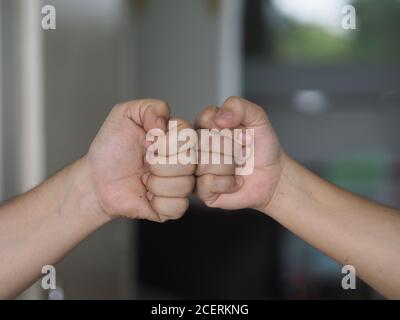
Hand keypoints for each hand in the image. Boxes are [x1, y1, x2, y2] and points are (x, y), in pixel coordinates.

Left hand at [86, 99, 194, 221]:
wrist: (97, 180)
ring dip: (156, 183)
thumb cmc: (111, 149)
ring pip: (185, 185)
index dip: (167, 142)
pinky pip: (178, 206)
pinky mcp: (173, 207)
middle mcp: (184, 160)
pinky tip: (148, 195)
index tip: (148, 142)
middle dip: (159, 163)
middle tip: (144, 162)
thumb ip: (150, 107)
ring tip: (144, 178)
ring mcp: (180, 184)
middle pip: (190, 162)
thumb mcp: (124, 115)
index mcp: (178, 138)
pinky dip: (157, 202)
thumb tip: (166, 123)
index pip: (191, 136)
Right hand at [194, 96, 285, 211]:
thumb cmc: (261, 146)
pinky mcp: (201, 190)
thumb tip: (220, 117)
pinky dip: (228, 183)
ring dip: (229, 166)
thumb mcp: (257, 119)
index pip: (205, 118)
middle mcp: (195, 146)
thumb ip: (239, 107)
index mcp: (204, 125)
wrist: (273, 175)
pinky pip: (207, 183)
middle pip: (203, 142)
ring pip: (203, 163)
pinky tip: (234, 182)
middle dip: (230, 148)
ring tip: (237, 167)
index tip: (241, 134)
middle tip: (240, 153)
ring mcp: (196, 168)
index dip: (227, 128)